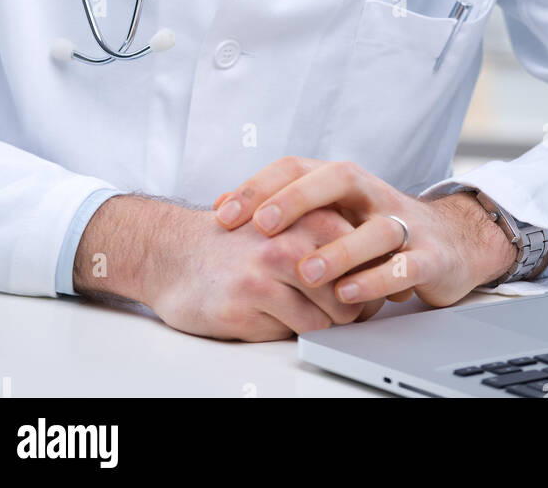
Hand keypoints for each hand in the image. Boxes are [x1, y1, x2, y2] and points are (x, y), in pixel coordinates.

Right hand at [146, 202, 384, 339]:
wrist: (172, 253)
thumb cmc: (236, 243)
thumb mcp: (287, 224)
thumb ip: (326, 239)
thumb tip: (374, 271)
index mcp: (310, 214)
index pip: (367, 257)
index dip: (368, 282)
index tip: (361, 292)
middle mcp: (293, 237)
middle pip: (353, 292)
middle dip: (351, 311)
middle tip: (337, 312)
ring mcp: (269, 269)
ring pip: (328, 318)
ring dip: (322, 326)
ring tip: (299, 312)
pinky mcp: (248, 300)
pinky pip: (296, 332)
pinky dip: (292, 333)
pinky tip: (270, 316)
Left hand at [213, 157, 517, 308]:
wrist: (451, 241)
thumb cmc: (375, 227)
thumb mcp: (332, 211)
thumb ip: (284, 207)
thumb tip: (221, 205)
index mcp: (345, 181)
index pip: (299, 166)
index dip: (260, 186)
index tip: (223, 214)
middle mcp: (373, 194)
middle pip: (338, 179)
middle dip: (297, 199)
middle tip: (261, 227)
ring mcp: (404, 224)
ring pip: (376, 228)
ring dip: (339, 250)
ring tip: (306, 272)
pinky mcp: (429, 257)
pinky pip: (404, 266)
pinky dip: (377, 281)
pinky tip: (349, 295)